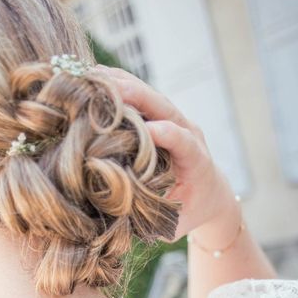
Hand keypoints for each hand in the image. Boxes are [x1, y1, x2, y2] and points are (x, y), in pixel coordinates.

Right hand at [94, 65, 237, 240]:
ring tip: (88, 76)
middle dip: (133, 95)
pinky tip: (91, 77)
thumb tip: (114, 212)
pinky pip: (139, 93)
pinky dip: (116, 84)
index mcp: (196, 159)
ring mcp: (174, 119)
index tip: (144, 131)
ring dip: (119, 84)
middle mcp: (187, 131)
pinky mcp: (159, 114)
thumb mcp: (172, 221)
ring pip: (148, 94)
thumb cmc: (187, 212)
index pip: (182, 139)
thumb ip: (151, 216)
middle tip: (102, 87)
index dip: (165, 133)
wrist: (209, 194)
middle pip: (162, 106)